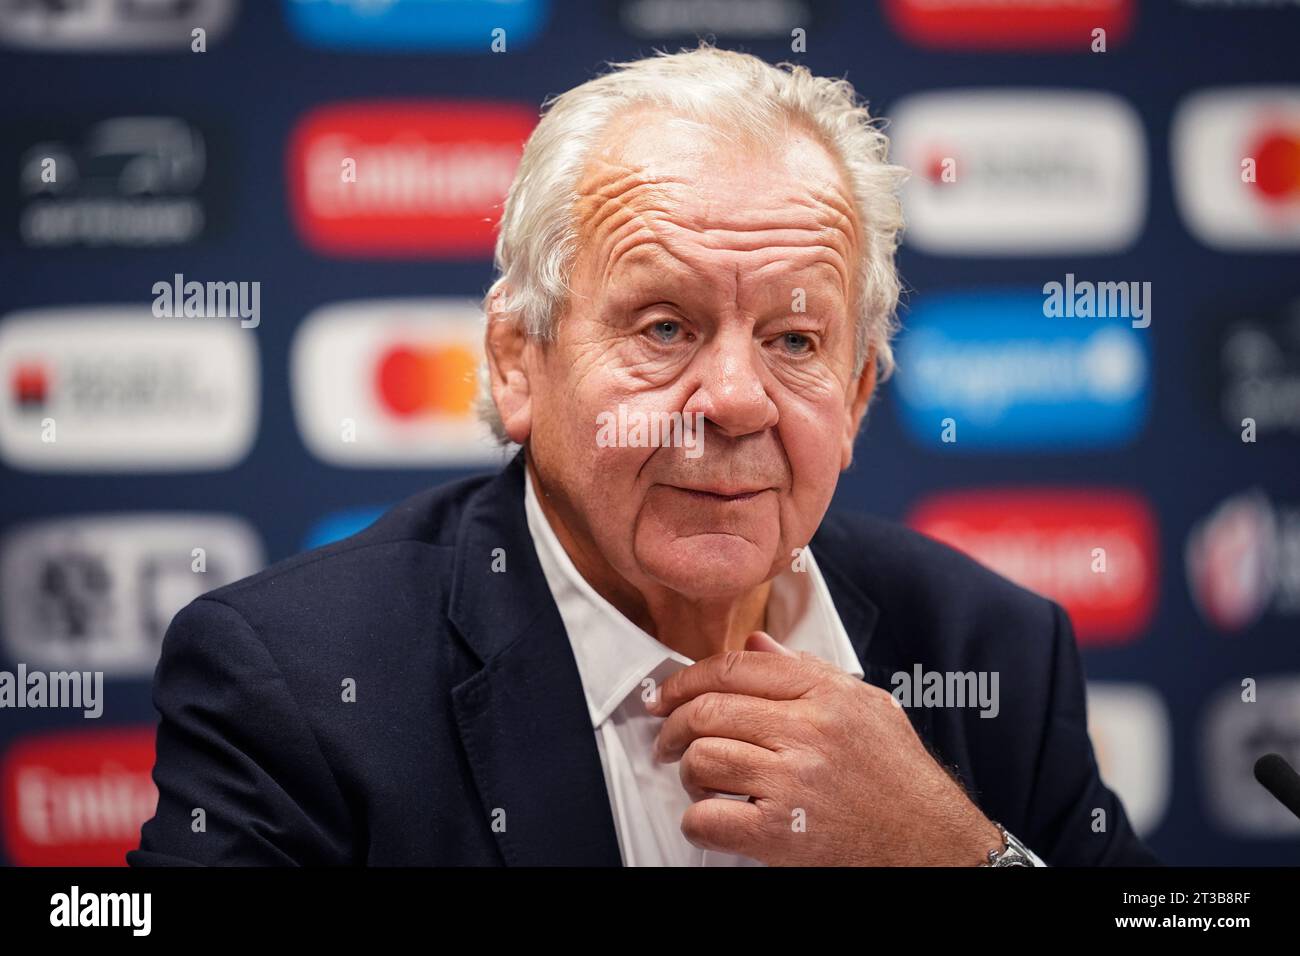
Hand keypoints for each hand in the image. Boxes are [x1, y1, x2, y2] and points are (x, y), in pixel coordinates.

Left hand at [646, 631, 1002, 865]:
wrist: (935, 847)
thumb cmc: (901, 780)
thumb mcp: (868, 708)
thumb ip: (809, 672)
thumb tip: (756, 645)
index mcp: (827, 694)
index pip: (735, 668)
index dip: (686, 678)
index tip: (666, 694)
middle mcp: (809, 730)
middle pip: (709, 710)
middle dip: (674, 725)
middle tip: (666, 740)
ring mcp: (792, 781)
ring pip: (701, 758)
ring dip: (689, 773)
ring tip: (701, 782)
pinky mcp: (779, 832)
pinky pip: (707, 817)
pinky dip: (696, 821)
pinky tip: (712, 819)